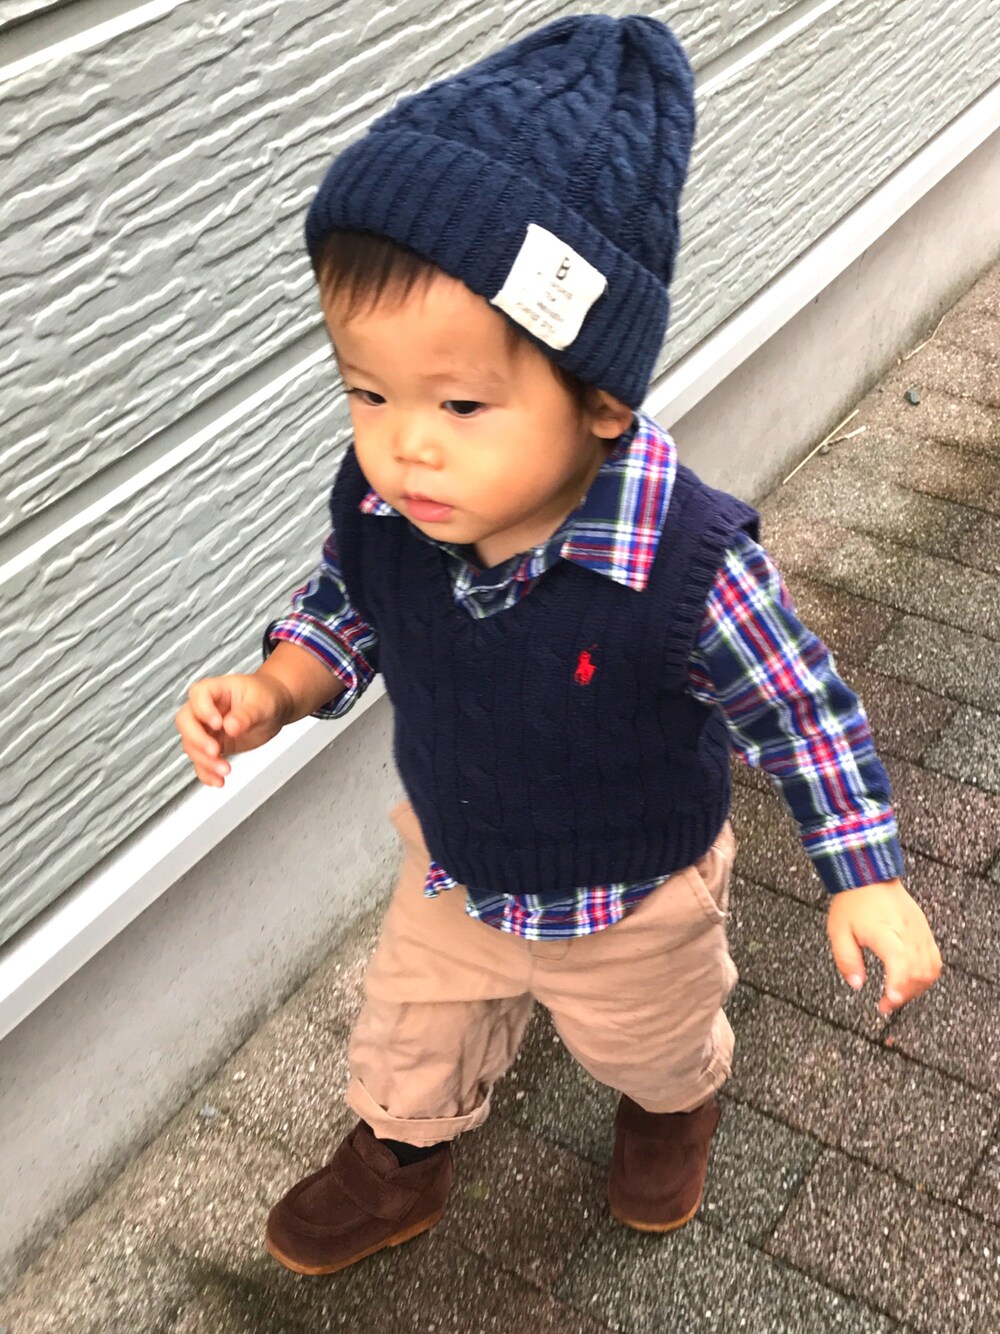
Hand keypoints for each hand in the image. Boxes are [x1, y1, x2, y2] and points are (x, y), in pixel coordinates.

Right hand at [174, 673, 291, 786]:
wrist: (275, 709)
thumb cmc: (266, 697)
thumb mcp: (261, 703)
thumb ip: (246, 715)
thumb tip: (231, 727)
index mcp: (215, 690)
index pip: (198, 695)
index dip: (203, 710)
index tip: (218, 723)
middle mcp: (205, 710)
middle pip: (186, 722)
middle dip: (198, 740)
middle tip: (216, 751)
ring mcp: (207, 729)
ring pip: (191, 746)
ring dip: (204, 761)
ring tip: (225, 770)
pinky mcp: (213, 747)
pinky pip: (201, 762)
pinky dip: (206, 773)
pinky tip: (218, 781)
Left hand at [827, 878, 941, 1014]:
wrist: (869, 876)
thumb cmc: (853, 902)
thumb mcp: (838, 932)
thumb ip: (846, 960)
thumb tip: (856, 984)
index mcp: (886, 933)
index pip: (900, 965)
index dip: (898, 987)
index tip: (888, 1001)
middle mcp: (908, 934)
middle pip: (918, 973)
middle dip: (904, 995)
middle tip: (885, 1004)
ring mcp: (920, 932)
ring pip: (930, 969)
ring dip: (916, 988)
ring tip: (897, 994)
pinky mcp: (925, 930)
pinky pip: (935, 959)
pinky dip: (926, 975)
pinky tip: (911, 981)